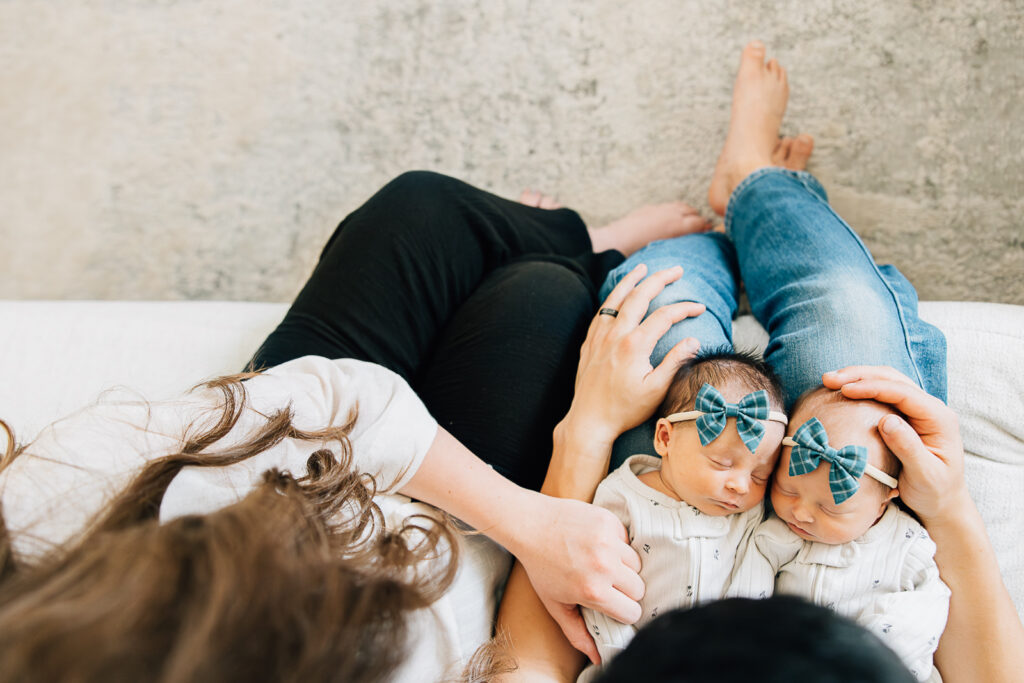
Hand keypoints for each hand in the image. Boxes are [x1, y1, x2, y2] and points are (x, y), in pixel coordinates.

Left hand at [509, 492, 643, 664]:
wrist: (530, 525)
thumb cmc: (540, 567)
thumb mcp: (555, 604)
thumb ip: (577, 633)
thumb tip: (598, 658)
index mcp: (593, 592)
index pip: (632, 611)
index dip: (622, 610)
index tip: (611, 605)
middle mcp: (605, 567)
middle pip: (638, 588)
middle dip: (625, 590)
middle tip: (607, 584)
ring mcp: (609, 542)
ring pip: (637, 563)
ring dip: (624, 566)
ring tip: (603, 564)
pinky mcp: (609, 521)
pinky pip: (627, 540)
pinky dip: (617, 544)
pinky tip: (598, 544)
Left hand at [565, 263, 705, 446]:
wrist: (589, 420)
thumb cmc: (625, 409)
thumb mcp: (656, 390)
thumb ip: (676, 362)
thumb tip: (694, 339)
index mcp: (635, 345)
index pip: (665, 315)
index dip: (685, 308)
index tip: (701, 308)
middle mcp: (615, 335)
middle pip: (640, 296)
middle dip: (660, 279)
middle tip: (677, 270)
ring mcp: (599, 337)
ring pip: (616, 298)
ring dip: (632, 280)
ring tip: (644, 268)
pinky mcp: (589, 343)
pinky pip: (601, 312)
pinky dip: (612, 297)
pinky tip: (618, 295)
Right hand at [822, 366, 968, 524]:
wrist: (941, 502)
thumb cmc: (935, 491)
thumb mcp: (926, 475)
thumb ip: (909, 448)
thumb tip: (886, 421)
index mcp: (938, 418)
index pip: (903, 393)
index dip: (873, 387)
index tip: (845, 390)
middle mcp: (929, 408)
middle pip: (893, 379)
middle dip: (860, 375)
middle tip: (829, 380)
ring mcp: (916, 410)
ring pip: (886, 381)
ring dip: (858, 378)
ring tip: (830, 381)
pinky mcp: (904, 415)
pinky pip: (881, 394)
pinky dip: (861, 388)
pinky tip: (841, 392)